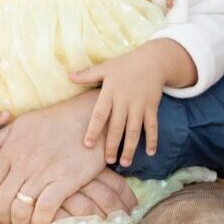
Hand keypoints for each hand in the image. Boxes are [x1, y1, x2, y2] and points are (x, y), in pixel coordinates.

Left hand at [0, 94, 134, 223]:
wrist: (90, 117)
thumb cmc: (55, 121)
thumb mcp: (21, 124)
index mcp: (11, 149)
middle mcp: (24, 162)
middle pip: (0, 201)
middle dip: (0, 216)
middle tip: (9, 220)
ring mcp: (44, 172)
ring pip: (19, 208)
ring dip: (18, 222)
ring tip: (24, 223)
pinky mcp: (65, 180)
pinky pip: (44, 209)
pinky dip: (39, 221)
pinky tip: (41, 222)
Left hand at [71, 39, 195, 167]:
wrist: (154, 59)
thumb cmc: (126, 64)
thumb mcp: (106, 67)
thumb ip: (88, 75)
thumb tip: (69, 76)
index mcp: (110, 91)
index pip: (100, 114)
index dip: (94, 130)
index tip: (87, 145)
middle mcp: (125, 100)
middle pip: (117, 126)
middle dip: (112, 145)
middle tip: (108, 161)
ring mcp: (139, 104)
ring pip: (134, 130)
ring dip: (130, 147)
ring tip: (124, 163)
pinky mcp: (152, 106)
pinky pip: (152, 126)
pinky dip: (152, 139)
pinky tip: (150, 153)